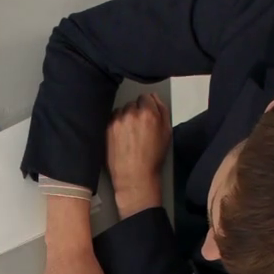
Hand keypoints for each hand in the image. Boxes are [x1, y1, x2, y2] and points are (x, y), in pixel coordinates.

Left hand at [106, 93, 169, 217]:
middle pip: (132, 103)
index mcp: (148, 113)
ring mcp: (117, 121)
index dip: (147, 106)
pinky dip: (116, 124)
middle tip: (139, 127)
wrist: (134, 177)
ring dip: (125, 116)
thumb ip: (162, 110)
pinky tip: (121, 136)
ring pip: (121, 110)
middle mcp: (131, 114)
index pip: (146, 96)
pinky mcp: (107, 128)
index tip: (147, 116)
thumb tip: (154, 97)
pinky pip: (112, 118)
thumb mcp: (166, 132)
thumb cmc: (153, 157)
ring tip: (129, 132)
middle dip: (136, 111)